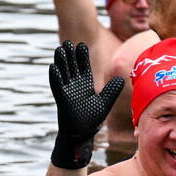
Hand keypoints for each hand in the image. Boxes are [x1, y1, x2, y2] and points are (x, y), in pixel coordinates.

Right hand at [49, 41, 124, 169]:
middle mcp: (75, 85)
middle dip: (70, 55)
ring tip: (60, 49)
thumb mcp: (105, 102)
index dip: (82, 57)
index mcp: (86, 85)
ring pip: (63, 73)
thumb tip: (121, 79)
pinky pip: (57, 86)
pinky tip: (54, 67)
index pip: (84, 67)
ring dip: (61, 62)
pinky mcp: (62, 99)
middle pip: (72, 66)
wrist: (83, 133)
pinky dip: (56, 77)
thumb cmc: (92, 118)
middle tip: (68, 42)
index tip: (82, 45)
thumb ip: (112, 91)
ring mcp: (67, 91)